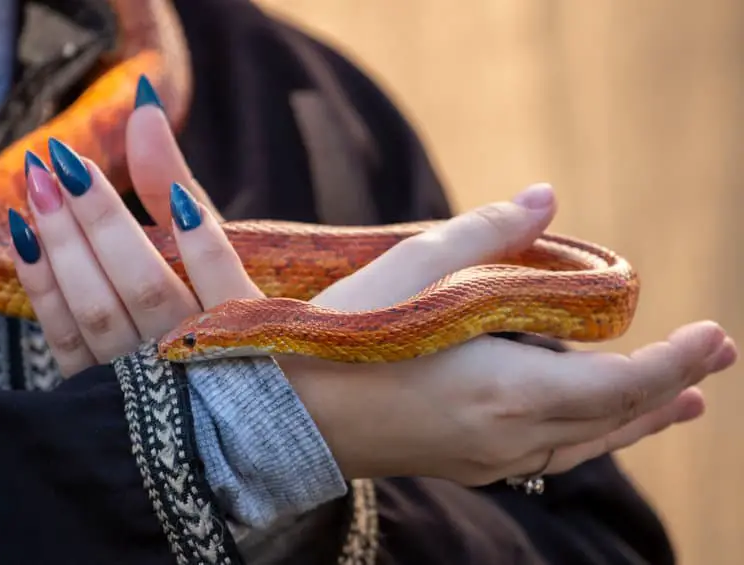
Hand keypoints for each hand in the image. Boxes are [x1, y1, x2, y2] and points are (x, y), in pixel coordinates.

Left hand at [10, 100, 254, 375]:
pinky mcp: (97, 390)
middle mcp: (192, 357)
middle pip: (146, 288)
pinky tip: (24, 235)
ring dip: (64, 246)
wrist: (190, 381)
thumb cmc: (202, 297)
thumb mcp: (202, 238)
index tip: (171, 194)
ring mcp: (141, 380)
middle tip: (63, 162)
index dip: (197, 235)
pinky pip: (64, 339)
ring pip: (99, 312)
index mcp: (240, 325)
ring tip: (39, 184)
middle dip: (101, 222)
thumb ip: (175, 177)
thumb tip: (142, 106)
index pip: (220, 277)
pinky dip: (41, 287)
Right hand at [282, 184, 736, 484]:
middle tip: (714, 362)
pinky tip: (589, 428)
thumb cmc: (343, 339)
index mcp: (505, 392)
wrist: (287, 416)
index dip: (674, 360)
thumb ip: (485, 233)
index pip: (620, 383)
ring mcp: (486, 459)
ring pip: (586, 446)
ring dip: (636, 421)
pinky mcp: (464, 464)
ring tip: (677, 405)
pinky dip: (589, 438)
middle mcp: (508, 437)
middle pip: (612, 418)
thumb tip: (545, 199)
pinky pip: (549, 458)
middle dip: (669, 386)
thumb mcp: (410, 270)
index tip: (714, 336)